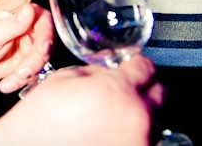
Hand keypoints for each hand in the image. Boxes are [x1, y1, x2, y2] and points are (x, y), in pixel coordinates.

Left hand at [0, 3, 53, 93]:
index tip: (42, 49)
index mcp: (19, 14)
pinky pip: (32, 73)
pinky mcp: (26, 62)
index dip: (47, 34)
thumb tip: (30, 9)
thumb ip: (13, 24)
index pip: (43, 19)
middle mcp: (27, 29)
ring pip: (41, 61)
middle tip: (23, 72)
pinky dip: (20, 81)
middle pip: (46, 43)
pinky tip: (6, 84)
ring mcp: (28, 46)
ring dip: (27, 73)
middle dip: (36, 60)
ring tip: (10, 80)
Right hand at [0, 54, 164, 145]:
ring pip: (155, 118)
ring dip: (140, 110)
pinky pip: (144, 138)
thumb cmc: (41, 120)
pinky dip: (133, 131)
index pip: (146, 66)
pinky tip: (111, 128)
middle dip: (144, 85)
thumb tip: (112, 69)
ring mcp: (138, 143)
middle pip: (160, 92)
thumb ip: (98, 71)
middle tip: (126, 86)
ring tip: (114, 111)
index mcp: (118, 91)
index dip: (136, 63)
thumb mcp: (67, 77)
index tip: (131, 65)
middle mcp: (136, 118)